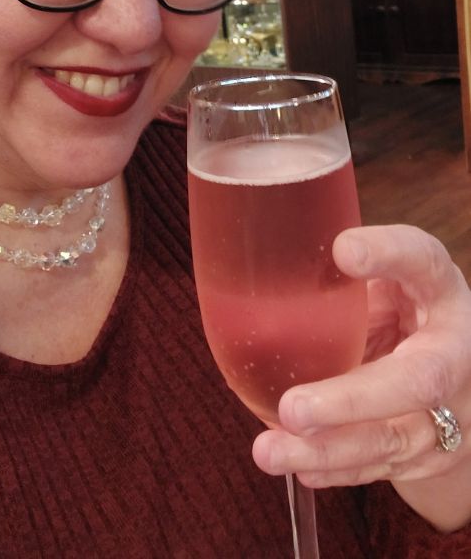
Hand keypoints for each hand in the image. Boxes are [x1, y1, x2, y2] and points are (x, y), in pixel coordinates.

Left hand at [252, 224, 470, 531]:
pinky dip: (337, 469)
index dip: (388, 253)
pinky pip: (382, 466)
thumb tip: (267, 255)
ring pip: (393, 437)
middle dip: (352, 400)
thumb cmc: (402, 304)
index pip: (421, 259)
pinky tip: (299, 468)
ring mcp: (451, 409)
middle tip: (292, 408)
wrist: (453, 361)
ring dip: (329, 449)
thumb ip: (342, 269)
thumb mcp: (385, 273)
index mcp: (438, 287)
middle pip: (417, 380)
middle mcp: (454, 349)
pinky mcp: (432, 452)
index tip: (343, 250)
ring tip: (270, 450)